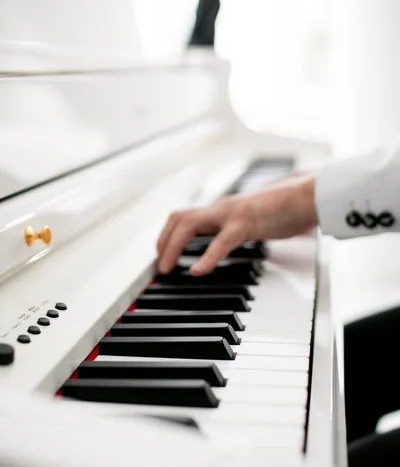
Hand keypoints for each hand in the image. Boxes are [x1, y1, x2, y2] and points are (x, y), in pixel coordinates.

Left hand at [157, 173, 317, 275]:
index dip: (167, 236)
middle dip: (163, 242)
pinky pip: (222, 240)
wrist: (308, 196)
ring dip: (172, 246)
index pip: (184, 217)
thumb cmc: (284, 210)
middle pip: (179, 218)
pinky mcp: (248, 222)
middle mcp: (221, 208)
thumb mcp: (251, 223)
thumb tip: (223, 246)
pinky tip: (198, 271)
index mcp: (222, 210)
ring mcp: (232, 213)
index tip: (161, 256)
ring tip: (166, 268)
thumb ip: (235, 232)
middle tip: (158, 267)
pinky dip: (207, 257)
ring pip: (190, 223)